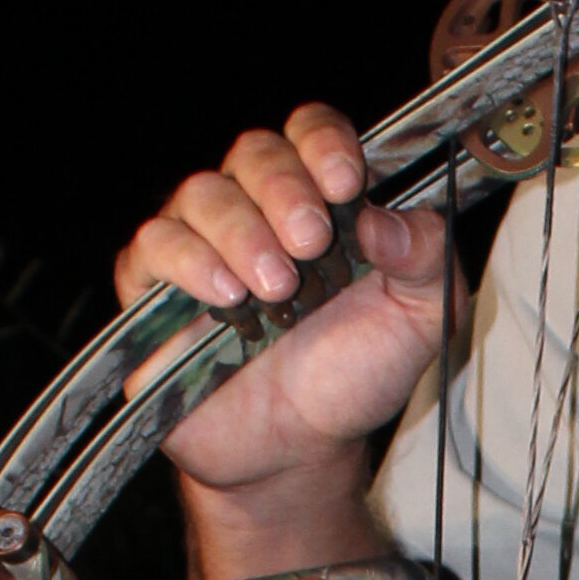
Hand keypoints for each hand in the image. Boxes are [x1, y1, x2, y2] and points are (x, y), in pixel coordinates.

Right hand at [114, 104, 453, 507]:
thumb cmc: (355, 372)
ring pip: (201, 194)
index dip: (324, 143)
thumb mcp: (420, 319)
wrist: (301, 448)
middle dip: (284, 190)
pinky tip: (226, 295)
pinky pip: (152, 246)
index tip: (346, 184)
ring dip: (242, 232)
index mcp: (320, 197)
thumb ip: (426, 259)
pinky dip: (188, 261)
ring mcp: (201, 243)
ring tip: (276, 287)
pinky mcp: (155, 288)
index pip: (310, 131)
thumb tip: (384, 220)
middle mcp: (257, 207)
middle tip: (311, 243)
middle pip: (254, 153)